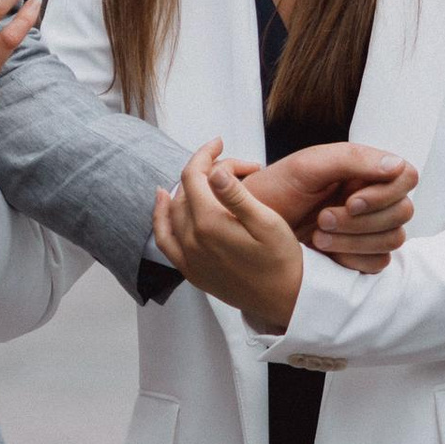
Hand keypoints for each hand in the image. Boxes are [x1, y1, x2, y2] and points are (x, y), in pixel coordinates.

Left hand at [152, 142, 305, 334]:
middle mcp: (191, 240)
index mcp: (209, 223)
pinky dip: (161, 216)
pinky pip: (164, 238)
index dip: (205, 154)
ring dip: (187, 189)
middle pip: (185, 190)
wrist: (284, 300)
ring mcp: (188, 257)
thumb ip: (236, 195)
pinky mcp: (190, 270)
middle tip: (233, 167)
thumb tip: (213, 170)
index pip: (194, 175)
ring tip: (207, 178)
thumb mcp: (266, 222)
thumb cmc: (282, 260)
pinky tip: (164, 201)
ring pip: (173, 210)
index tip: (219, 143)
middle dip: (204, 170)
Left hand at [250, 142, 417, 273]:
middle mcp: (370, 197)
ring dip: (354, 240)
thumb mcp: (308, 167)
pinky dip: (352, 259)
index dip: (385, 193)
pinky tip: (323, 254)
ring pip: (393, 238)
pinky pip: (378, 262)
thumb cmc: (273, 191)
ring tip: (316, 236)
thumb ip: (353, 159)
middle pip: (402, 211)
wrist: (246, 228)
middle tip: (322, 220)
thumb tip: (396, 165)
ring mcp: (367, 228)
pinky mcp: (360, 255)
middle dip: (362, 221)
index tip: (351, 200)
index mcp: (363, 171)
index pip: (406, 177)